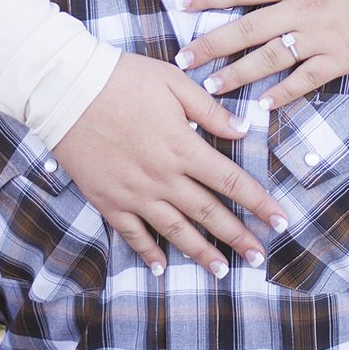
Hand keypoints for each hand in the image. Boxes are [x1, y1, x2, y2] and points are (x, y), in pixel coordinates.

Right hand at [52, 51, 287, 278]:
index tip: (280, 220)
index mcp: (183, 147)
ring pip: (175, 231)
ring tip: (222, 271)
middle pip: (208, 213)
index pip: (230, 181)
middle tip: (260, 257)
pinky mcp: (109, 200)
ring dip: (201, 252)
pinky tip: (161, 266)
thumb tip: (243, 129)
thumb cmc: (122, 78)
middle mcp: (163, 177)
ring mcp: (135, 193)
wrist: (68, 91)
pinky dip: (149, 252)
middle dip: (238, 237)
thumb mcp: (173, 82)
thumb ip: (209, 109)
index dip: (258, 203)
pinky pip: (133, 234)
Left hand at [174, 0, 348, 107]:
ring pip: (271, 59)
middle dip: (211, 45)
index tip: (182, 2)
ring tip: (212, 87)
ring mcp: (322, 37)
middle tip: (182, 60)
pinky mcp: (343, 58)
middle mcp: (303, 9)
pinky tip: (263, 106)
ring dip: (238, 74)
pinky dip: (284, 94)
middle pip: (247, 29)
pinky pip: (307, 80)